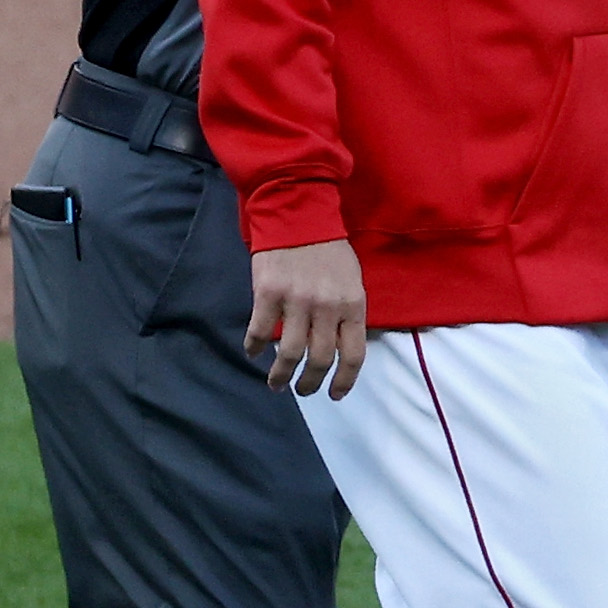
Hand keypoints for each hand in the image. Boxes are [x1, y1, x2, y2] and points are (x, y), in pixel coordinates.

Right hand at [246, 239, 367, 397]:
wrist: (299, 214)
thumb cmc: (328, 250)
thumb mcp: (352, 281)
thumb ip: (347, 313)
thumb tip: (339, 346)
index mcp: (353, 305)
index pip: (353, 355)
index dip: (344, 380)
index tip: (335, 393)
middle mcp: (327, 307)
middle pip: (320, 360)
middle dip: (310, 383)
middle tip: (303, 391)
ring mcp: (297, 301)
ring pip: (290, 353)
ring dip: (281, 375)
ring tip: (277, 384)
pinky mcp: (269, 293)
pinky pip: (261, 331)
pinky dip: (255, 347)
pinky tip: (254, 353)